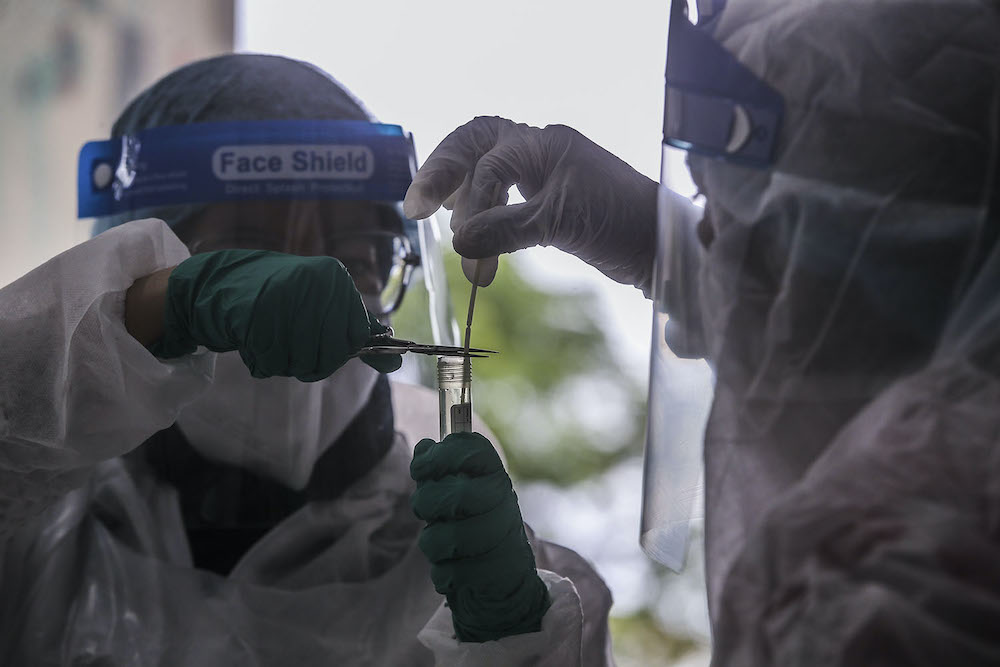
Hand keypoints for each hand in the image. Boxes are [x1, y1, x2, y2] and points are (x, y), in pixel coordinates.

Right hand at [149, 249, 400, 377]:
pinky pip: (270, 363)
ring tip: (270, 338)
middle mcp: (315, 285)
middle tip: (289, 344)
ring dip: (282, 362)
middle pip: (328, 357)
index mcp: (336, 280)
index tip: (317, 339)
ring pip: (299, 364)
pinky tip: (253, 340)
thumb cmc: (282, 298)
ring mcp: (286, 298)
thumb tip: (396, 361)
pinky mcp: (256, 315)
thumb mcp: (325, 306)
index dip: (336, 350)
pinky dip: (261, 362)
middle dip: (308, 361)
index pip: (354, 339)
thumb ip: (358, 333)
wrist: (223, 283)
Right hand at [403, 116, 657, 290]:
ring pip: (486, 169)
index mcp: (543, 144)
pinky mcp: (549, 200)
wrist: (663, 245)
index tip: (463, 244)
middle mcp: (540, 150)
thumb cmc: (620, 224)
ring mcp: (544, 173)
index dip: (472, 203)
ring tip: (454, 235)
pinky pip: (503, 195)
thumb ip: (505, 229)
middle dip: (443, 173)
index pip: (488, 163)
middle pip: (475, 144)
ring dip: (464, 199)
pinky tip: (475, 234)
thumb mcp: (560, 223)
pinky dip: (484, 212)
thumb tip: (457, 242)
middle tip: (417, 208)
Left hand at [410, 432, 549, 641]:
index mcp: (494, 474)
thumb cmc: (474, 522)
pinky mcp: (496, 572)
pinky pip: (451, 572)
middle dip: (426, 503)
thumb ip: (441, 469)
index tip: (420, 467)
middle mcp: (503, 501)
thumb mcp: (460, 490)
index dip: (441, 455)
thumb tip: (424, 448)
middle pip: (457, 496)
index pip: (473, 450)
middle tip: (423, 509)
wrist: (506, 574)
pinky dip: (442, 572)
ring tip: (437, 542)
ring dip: (431, 541)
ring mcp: (503, 538)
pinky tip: (451, 566)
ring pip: (448, 538)